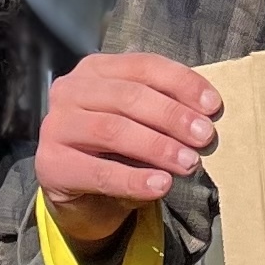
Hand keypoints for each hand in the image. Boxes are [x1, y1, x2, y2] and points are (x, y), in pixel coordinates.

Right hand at [36, 52, 221, 246]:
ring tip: (189, 163)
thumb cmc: (117, 152)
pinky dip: (134, 179)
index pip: (143, 66)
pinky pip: (99, 171)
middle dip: (172, 116)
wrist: (81, 197)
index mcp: (95, 69)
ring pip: (113, 129)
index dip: (181, 83)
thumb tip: (206, 115)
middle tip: (205, 137)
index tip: (213, 106)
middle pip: (128, 96)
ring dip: (157, 146)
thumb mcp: (142, 124)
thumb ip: (164, 112)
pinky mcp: (50, 164)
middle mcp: (70, 89)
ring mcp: (56, 125)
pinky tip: (161, 184)